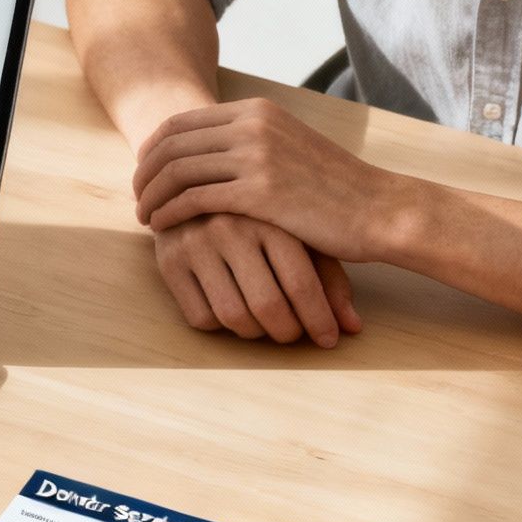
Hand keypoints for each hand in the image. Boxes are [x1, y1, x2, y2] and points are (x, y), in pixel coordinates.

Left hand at [134, 97, 404, 262]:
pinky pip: (193, 199)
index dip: (153, 149)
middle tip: (137, 197)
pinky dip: (169, 213)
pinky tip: (163, 228)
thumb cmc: (332, 188)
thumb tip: (205, 149)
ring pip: (176, 172)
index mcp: (255, 110)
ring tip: (145, 216)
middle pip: (170, 144)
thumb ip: (249, 140)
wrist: (378, 210)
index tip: (145, 173)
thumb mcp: (288, 145)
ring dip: (151, 195)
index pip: (180, 123)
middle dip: (144, 173)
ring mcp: (255, 156)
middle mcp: (251, 125)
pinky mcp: (258, 192)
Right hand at [153, 213, 362, 345]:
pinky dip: (220, 326)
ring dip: (255, 334)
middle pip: (267, 305)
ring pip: (232, 316)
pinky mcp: (168, 260)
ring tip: (265, 327)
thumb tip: (353, 328)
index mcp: (269, 217)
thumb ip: (329, 278)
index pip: (301, 284)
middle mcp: (230, 228)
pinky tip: (231, 311)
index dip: (319, 320)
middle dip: (288, 333)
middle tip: (294, 336)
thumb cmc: (262, 216)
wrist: (198, 181)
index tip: (329, 339)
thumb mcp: (299, 234)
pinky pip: (199, 317)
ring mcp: (195, 243)